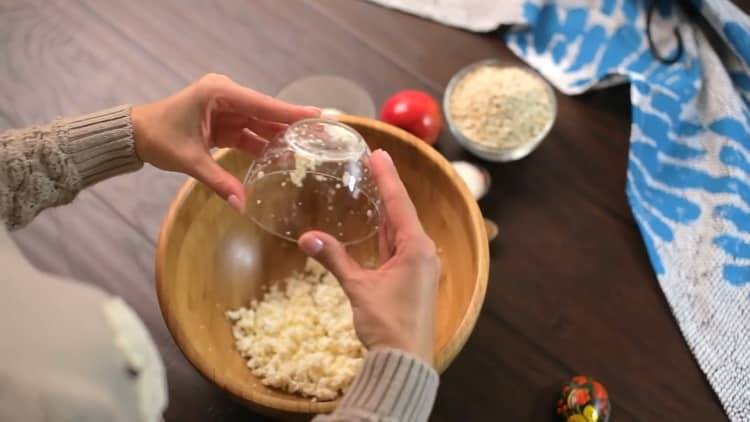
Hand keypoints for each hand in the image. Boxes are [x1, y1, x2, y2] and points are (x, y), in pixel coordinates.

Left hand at [131, 73, 319, 211]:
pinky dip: (264, 145)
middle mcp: (226, 96)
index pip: (262, 104)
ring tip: (308, 149)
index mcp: (219, 93)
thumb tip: (242, 206)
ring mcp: (227, 108)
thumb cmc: (158, 138)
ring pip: (261, 124)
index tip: (318, 115)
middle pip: (266, 112)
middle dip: (291, 124)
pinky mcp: (225, 122)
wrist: (135, 134)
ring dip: (280, 137)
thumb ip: (219, 181)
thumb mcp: (190, 160)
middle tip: (322, 134)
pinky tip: (283, 156)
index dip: (290, 111)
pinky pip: (251, 133)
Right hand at [297, 150, 440, 363]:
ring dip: (386, 213)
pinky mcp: (413, 280)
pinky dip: (385, 235)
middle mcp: (422, 253)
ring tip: (371, 189)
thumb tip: (306, 238)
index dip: (388, 177)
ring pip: (400, 232)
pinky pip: (398, 249)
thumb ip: (334, 259)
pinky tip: (374, 228)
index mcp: (415, 248)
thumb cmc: (388, 323)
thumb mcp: (359, 288)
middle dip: (387, 190)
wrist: (405, 361)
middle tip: (372, 164)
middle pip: (402, 214)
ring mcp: (420, 267)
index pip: (399, 204)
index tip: (379, 153)